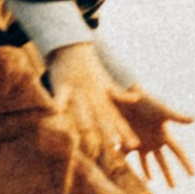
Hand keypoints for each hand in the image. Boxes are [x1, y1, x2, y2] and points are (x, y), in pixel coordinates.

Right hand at [41, 41, 139, 170]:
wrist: (74, 47)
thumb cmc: (90, 69)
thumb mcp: (107, 81)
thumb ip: (120, 93)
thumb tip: (137, 96)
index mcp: (103, 98)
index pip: (115, 117)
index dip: (124, 131)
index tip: (134, 144)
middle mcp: (93, 96)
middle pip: (101, 117)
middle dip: (108, 132)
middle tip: (115, 146)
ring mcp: (78, 90)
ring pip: (82, 109)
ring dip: (85, 121)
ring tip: (87, 133)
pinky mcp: (63, 85)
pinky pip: (60, 96)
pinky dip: (58, 103)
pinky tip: (57, 111)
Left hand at [115, 84, 194, 186]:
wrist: (129, 93)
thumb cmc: (147, 101)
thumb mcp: (163, 110)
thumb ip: (177, 117)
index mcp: (164, 135)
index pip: (178, 152)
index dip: (186, 163)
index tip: (193, 175)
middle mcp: (154, 140)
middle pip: (163, 161)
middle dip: (169, 174)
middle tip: (174, 188)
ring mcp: (141, 141)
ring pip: (146, 161)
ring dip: (148, 171)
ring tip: (151, 181)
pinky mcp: (128, 139)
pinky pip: (127, 154)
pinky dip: (126, 159)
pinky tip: (124, 169)